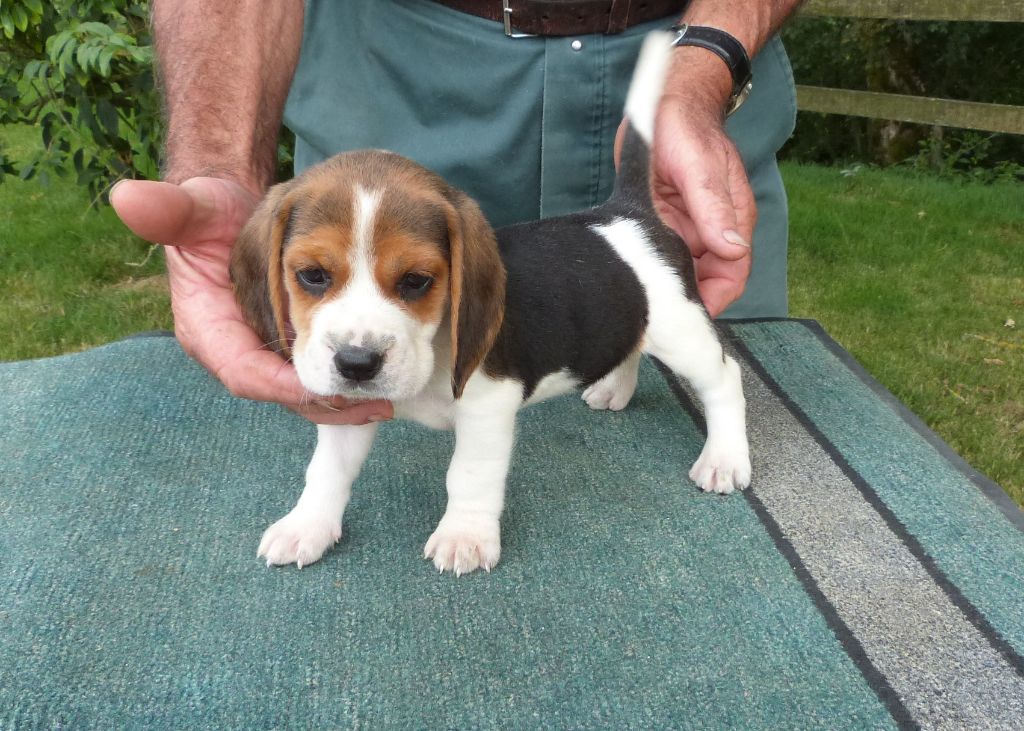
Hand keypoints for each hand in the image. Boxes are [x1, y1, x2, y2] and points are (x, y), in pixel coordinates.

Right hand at [110, 177, 392, 424]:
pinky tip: (379, 380)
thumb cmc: (210, 211)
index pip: (243, 371)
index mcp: (207, 327)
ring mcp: (263, 352)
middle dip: (323, 403)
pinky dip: (345, 379)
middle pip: (279, 392)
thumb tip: (129, 198)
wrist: (230, 214)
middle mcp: (235, 349)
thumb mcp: (194, 208)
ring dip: (342, 401)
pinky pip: (316, 374)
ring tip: (384, 400)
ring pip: (301, 391)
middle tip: (368, 404)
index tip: (320, 387)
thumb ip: (170, 210)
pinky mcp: (287, 346)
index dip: (279, 384)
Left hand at [615, 68, 754, 316]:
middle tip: (653, 311)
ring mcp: (688, 227)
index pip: (732, 275)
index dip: (714, 300)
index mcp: (732, 219)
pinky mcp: (665, 222)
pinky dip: (651, 265)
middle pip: (706, 282)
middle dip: (686, 299)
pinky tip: (631, 271)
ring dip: (665, 284)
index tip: (687, 314)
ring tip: (638, 294)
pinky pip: (662, 253)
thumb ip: (714, 208)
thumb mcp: (699, 166)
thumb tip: (733, 249)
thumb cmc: (687, 125)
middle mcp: (712, 229)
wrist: (667, 99)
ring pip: (682, 272)